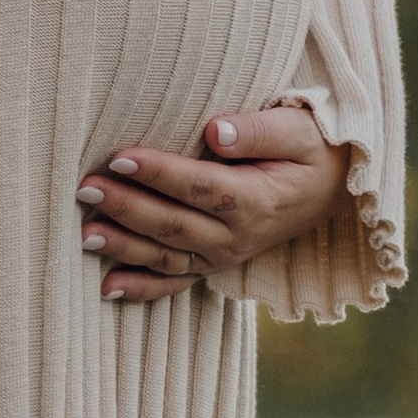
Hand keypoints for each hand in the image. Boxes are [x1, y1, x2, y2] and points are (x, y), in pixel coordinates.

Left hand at [75, 105, 341, 302]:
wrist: (333, 187)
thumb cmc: (309, 147)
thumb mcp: (296, 129)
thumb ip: (257, 130)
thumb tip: (215, 131)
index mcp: (257, 200)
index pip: (200, 188)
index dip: (159, 174)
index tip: (119, 157)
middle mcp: (238, 236)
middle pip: (175, 225)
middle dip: (127, 207)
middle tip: (85, 188)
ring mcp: (225, 255)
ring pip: (167, 256)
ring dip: (124, 246)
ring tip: (84, 233)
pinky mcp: (215, 264)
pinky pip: (176, 282)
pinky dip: (142, 288)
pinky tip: (107, 287)